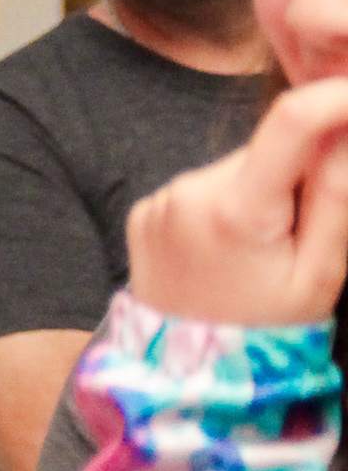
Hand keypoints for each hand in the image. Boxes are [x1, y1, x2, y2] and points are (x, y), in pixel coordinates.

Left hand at [128, 79, 347, 326]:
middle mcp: (185, 193)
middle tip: (302, 233)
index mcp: (234, 209)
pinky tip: (229, 252)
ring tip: (262, 252)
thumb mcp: (320, 274)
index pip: (290, 122)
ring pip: (236, 171)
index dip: (333, 98)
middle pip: (265, 152)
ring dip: (261, 193)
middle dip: (296, 174)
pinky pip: (202, 190)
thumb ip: (337, 198)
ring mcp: (158, 200)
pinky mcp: (143, 210)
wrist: (190, 373)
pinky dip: (226, 207)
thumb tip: (345, 131)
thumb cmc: (271, 329)